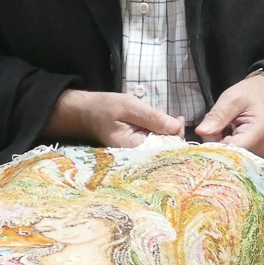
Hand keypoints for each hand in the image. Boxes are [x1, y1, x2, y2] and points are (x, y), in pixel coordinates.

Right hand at [44, 89, 183, 147]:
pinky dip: (159, 134)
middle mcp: (135, 157)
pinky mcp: (136, 148)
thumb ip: (152, 118)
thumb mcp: (129, 107)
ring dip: (167, 133)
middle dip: (173, 134)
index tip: (179, 120)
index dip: (175, 136)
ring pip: (160, 146)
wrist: (84, 112)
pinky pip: (153, 143)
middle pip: (163, 149)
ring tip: (173, 120)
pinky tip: (163, 125)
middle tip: (178, 118)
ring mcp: (136, 154)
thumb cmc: (103, 108)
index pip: (163, 149)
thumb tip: (176, 127)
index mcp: (133, 150)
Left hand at [196, 72, 263, 157]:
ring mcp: (263, 153)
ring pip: (233, 157)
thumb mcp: (232, 98)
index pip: (230, 150)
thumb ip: (217, 115)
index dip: (214, 146)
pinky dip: (231, 147)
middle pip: (231, 156)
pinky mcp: (260, 154)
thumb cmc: (252, 93)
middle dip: (218, 144)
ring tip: (227, 128)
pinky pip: (239, 156)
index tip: (207, 134)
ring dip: (224, 145)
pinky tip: (231, 134)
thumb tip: (201, 132)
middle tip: (218, 126)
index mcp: (258, 132)